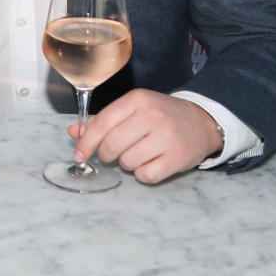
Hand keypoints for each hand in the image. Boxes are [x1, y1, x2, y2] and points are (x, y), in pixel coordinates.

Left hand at [68, 88, 223, 183]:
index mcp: (137, 100)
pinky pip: (146, 175)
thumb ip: (103, 120)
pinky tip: (150, 163)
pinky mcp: (178, 158)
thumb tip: (75, 132)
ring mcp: (167, 137)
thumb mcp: (132, 109)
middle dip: (106, 154)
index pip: (102, 123)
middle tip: (111, 153)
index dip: (86, 141)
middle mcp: (152, 116)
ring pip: (127, 162)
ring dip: (126, 163)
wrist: (201, 121)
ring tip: (136, 153)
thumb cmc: (160, 115)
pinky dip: (143, 174)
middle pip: (112, 145)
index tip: (79, 153)